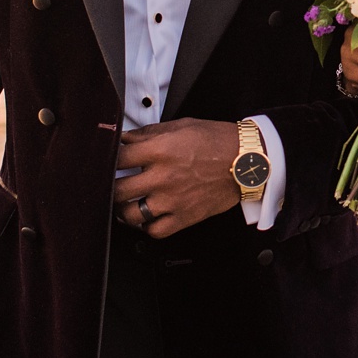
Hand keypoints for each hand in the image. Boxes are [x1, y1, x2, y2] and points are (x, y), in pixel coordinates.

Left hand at [112, 119, 243, 238]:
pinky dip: (146, 226)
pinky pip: (155, 230)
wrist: (248, 161)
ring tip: (124, 203)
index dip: (109, 157)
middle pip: (118, 189)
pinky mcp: (184, 217)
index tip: (110, 159)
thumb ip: (149, 133)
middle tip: (112, 183)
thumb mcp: (181, 126)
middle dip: (110, 186)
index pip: (119, 157)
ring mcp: (172, 200)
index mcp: (160, 150)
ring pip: (131, 215)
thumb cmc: (218, 141)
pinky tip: (146, 217)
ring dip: (123, 209)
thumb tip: (126, 137)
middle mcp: (163, 177)